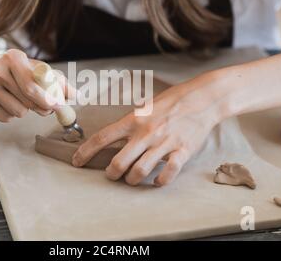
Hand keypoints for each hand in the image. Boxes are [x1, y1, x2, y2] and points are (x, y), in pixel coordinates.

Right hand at [0, 49, 74, 121]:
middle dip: (41, 107)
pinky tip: (6, 103)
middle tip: (46, 106)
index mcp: (14, 57)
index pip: (33, 85)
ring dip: (25, 110)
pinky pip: (5, 118)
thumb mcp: (36, 69)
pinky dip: (10, 115)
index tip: (59, 105)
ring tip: (19, 99)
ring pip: (18, 112)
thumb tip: (77, 95)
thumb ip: (58, 82)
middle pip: (28, 101)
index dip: (49, 98)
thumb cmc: (16, 71)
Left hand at [72, 73, 225, 186]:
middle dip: (111, 173)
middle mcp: (146, 133)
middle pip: (119, 162)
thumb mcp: (145, 107)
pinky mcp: (182, 151)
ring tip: (131, 179)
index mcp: (134, 120)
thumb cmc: (172, 101)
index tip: (77, 161)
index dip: (86, 151)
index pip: (103, 137)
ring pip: (140, 171)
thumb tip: (114, 137)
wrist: (202, 98)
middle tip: (111, 174)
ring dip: (132, 180)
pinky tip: (156, 181)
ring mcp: (164, 143)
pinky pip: (168, 173)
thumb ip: (130, 122)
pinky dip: (160, 181)